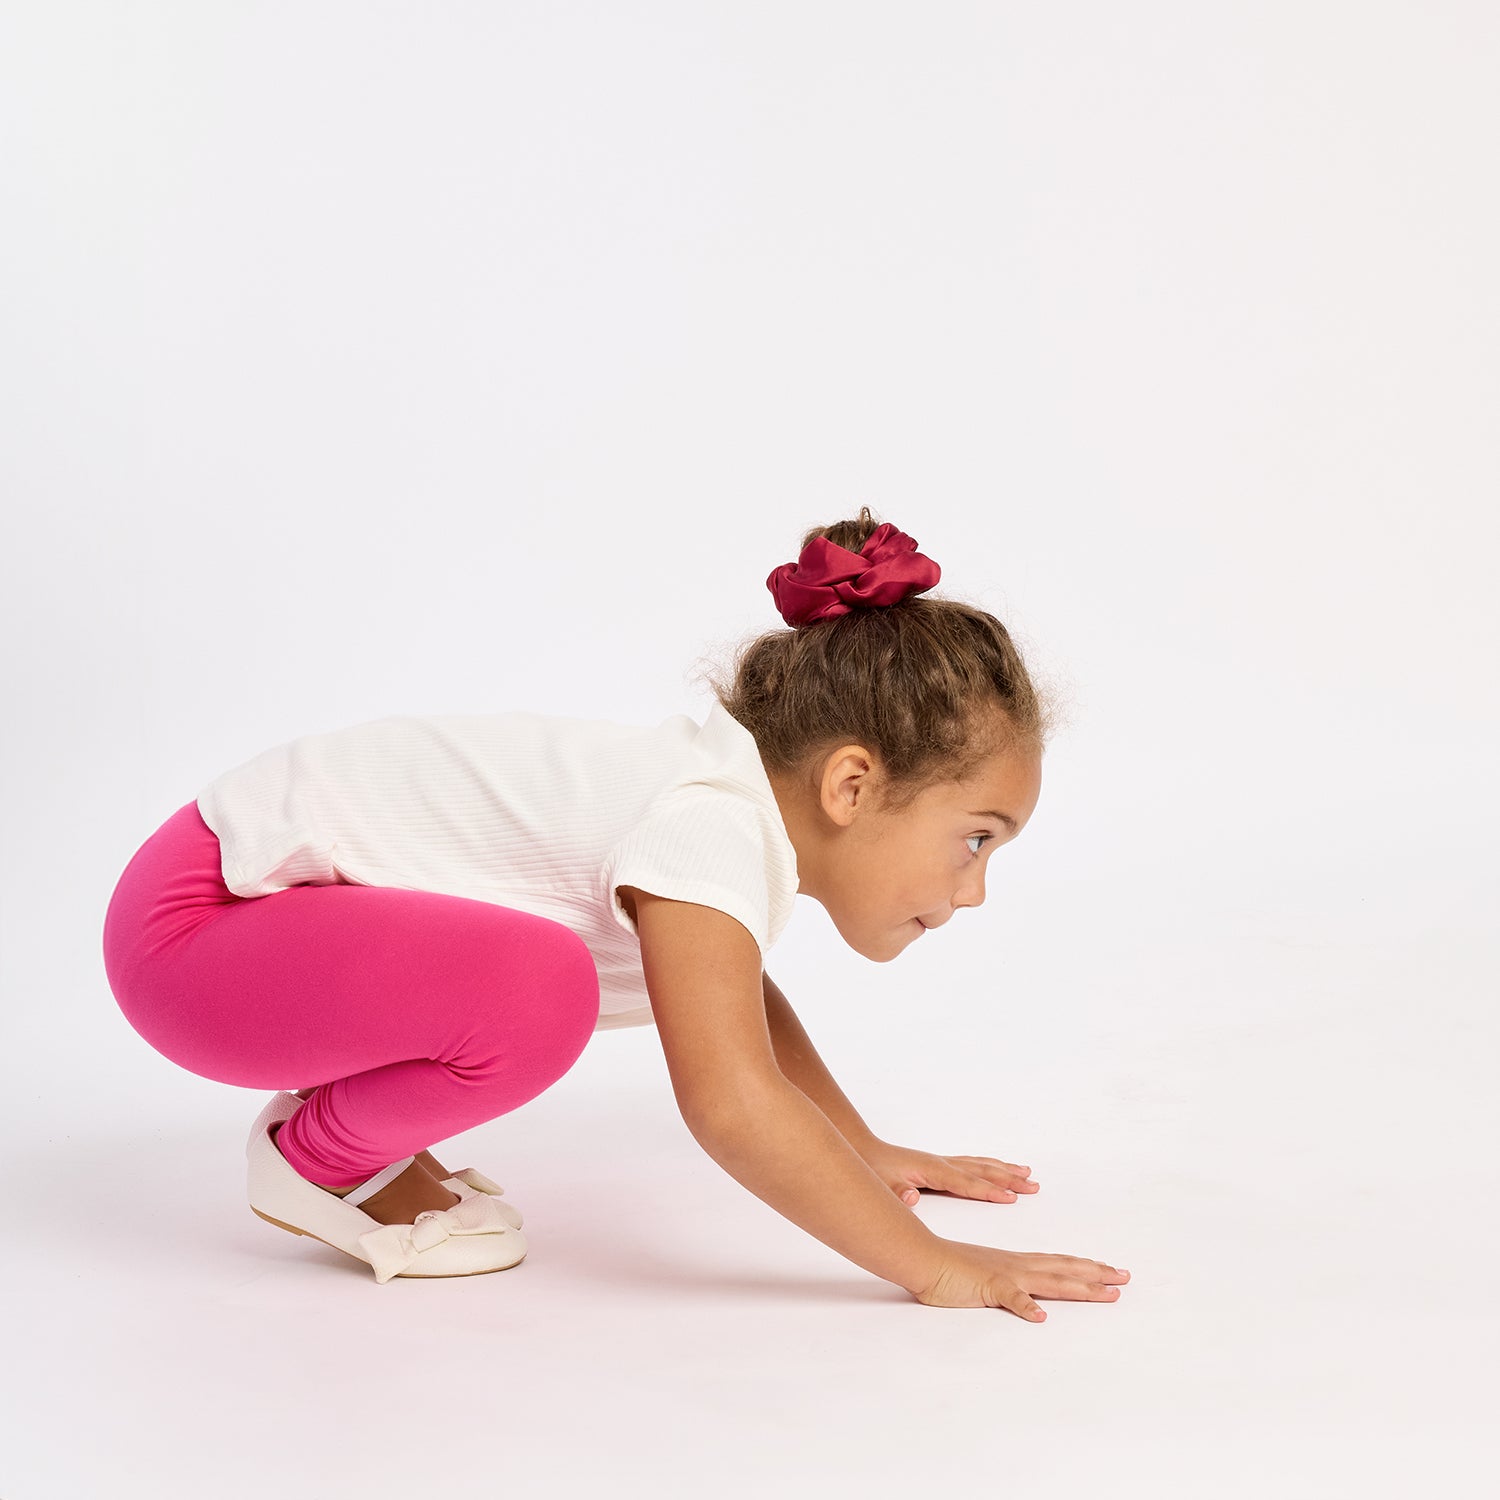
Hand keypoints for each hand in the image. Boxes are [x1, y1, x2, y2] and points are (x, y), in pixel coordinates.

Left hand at [860, 1139, 1038, 1207]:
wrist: (862, 1151)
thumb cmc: (873, 1169)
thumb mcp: (881, 1185)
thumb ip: (896, 1194)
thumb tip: (911, 1198)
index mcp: (933, 1170)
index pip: (967, 1183)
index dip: (990, 1191)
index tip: (1012, 1197)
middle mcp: (942, 1163)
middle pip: (982, 1171)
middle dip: (1009, 1179)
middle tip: (1034, 1186)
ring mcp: (942, 1162)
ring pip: (981, 1165)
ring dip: (1005, 1170)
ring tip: (1028, 1173)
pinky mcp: (939, 1164)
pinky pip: (972, 1164)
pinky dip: (990, 1166)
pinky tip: (999, 1168)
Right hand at [916, 1239, 1129, 1320]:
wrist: (922, 1258)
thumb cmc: (946, 1269)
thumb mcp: (982, 1278)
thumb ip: (1003, 1288)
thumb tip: (1024, 1301)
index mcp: (1015, 1263)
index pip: (1058, 1264)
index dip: (1085, 1268)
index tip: (1110, 1271)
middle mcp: (1017, 1265)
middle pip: (1064, 1268)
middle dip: (1097, 1273)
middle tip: (1125, 1277)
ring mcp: (1005, 1275)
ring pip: (1050, 1280)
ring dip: (1080, 1286)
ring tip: (1107, 1293)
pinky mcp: (989, 1285)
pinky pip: (1011, 1297)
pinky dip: (1026, 1306)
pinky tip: (1041, 1317)